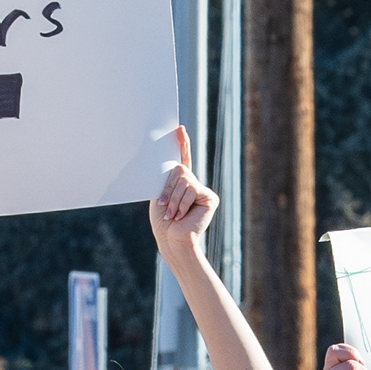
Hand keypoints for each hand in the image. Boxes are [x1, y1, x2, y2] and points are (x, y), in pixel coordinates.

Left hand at [148, 127, 216, 250]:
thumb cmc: (164, 222)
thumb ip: (168, 180)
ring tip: (172, 214)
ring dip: (173, 198)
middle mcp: (194, 185)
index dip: (182, 144)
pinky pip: (191, 189)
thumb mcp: (160, 196)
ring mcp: (203, 191)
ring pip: (184, 179)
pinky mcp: (210, 198)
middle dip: (168, 187)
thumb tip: (174, 166)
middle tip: (163, 204)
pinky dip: (182, 202)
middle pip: (179, 170)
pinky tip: (181, 215)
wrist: (172, 239)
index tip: (179, 129)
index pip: (183, 160)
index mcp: (181, 184)